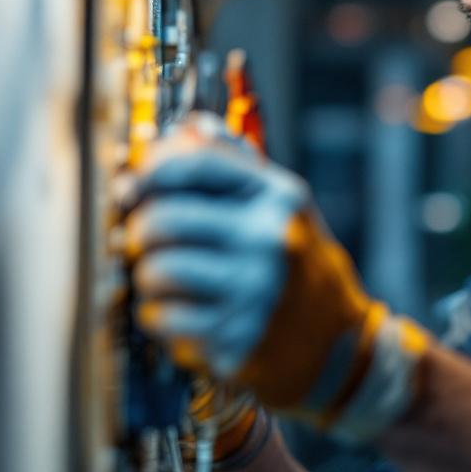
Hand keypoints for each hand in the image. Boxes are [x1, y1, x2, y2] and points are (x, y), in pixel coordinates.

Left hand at [122, 114, 429, 440]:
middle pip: (162, 219)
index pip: (196, 162)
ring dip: (148, 276)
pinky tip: (180, 312)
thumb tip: (182, 129)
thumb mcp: (280, 206)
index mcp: (277, 198)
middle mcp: (267, 241)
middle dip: (141, 230)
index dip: (151, 170)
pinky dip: (157, 316)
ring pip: (154, 271)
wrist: (335, 342)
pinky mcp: (231, 339)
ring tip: (168, 279)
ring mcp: (250, 292)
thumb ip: (233, 164)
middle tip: (148, 240)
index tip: (135, 185)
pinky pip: (158, 317)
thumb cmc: (295, 263)